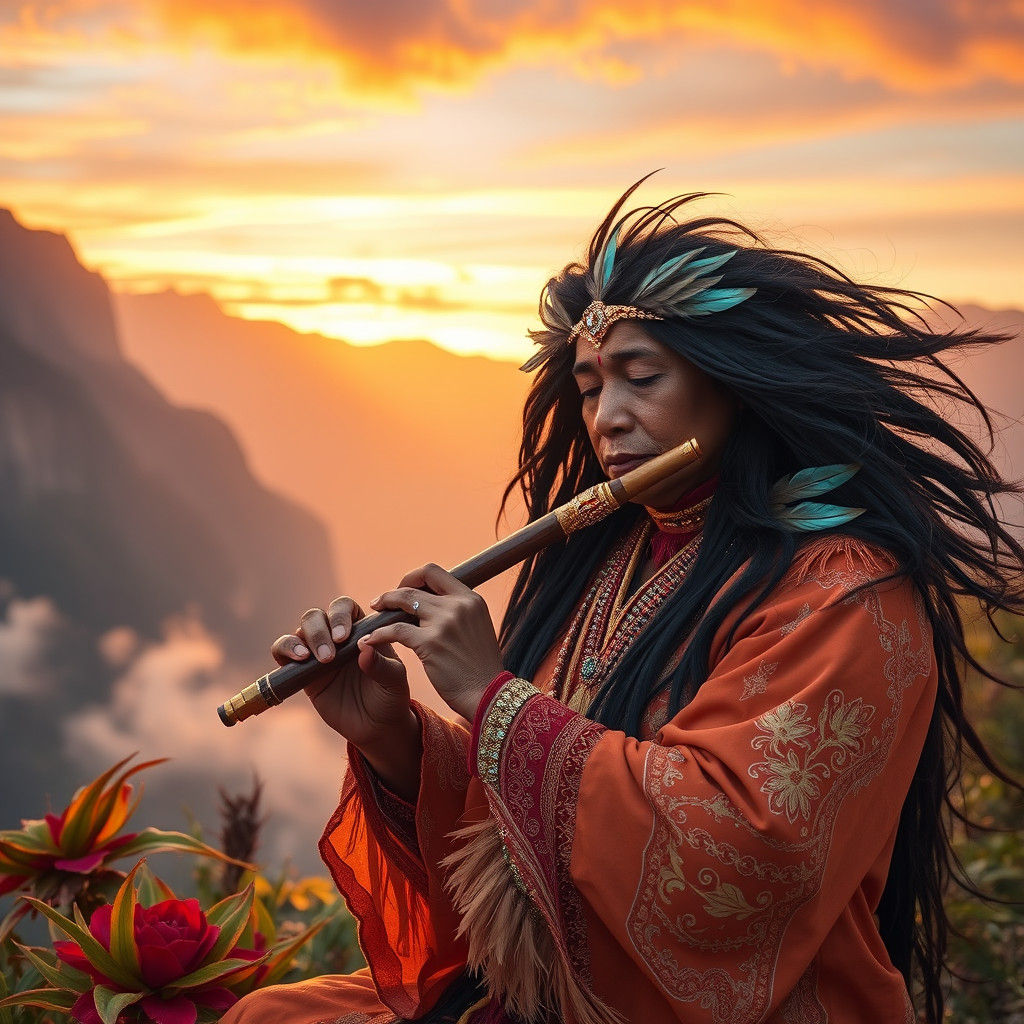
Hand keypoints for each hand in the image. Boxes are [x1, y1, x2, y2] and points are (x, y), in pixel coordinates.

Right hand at [271, 597, 411, 749]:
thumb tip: (363, 648)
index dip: (340, 615)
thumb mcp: (394, 682)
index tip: (343, 637)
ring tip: (314, 658)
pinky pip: (283, 650)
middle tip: (330, 655)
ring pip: (301, 629)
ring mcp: (317, 652)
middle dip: (320, 630)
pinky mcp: (301, 671)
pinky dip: (285, 648)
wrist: (376, 726)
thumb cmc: (389, 697)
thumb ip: (382, 665)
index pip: (345, 607)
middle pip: (318, 615)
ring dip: (305, 639)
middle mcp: (336, 637)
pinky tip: (299, 660)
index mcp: (361, 630)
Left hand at [361, 563, 503, 721]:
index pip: (434, 572)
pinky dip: (378, 633)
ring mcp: (444, 622)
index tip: (404, 589)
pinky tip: (370, 640)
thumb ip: (458, 612)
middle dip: (394, 591)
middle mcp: (459, 605)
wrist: (489, 694)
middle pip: (416, 585)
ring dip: (384, 604)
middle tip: (381, 603)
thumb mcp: (477, 628)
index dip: (413, 577)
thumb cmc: (480, 667)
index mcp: (471, 599)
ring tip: (374, 613)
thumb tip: (432, 605)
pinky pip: (395, 630)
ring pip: (403, 600)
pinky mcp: (430, 643)